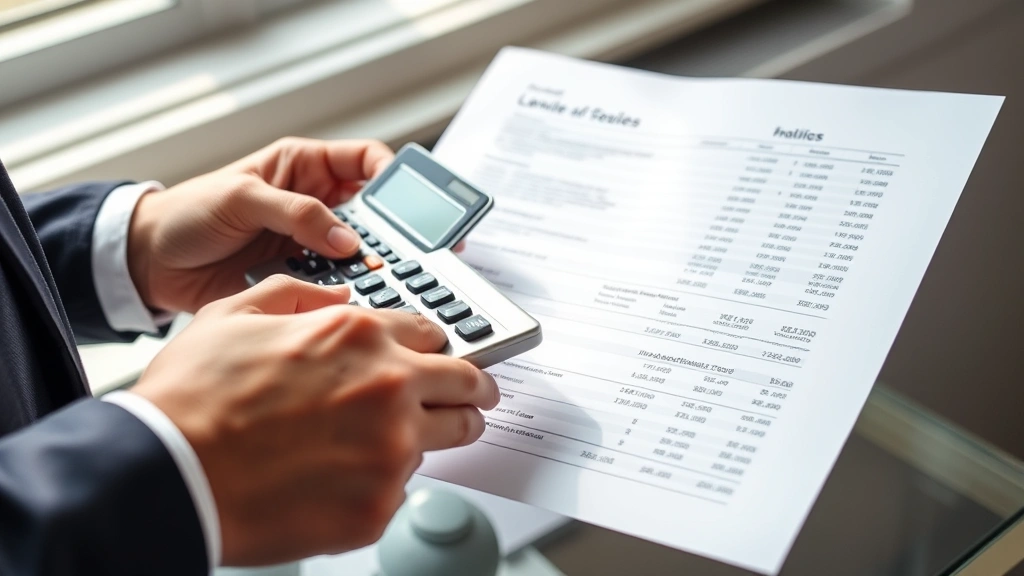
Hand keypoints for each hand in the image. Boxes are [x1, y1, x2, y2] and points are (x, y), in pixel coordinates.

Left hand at [127, 137, 393, 313]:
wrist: (150, 263)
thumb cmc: (188, 213)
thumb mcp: (241, 198)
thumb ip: (295, 213)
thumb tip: (345, 239)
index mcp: (306, 168)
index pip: (366, 161)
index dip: (391, 176)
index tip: (405, 201)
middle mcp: (316, 206)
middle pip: (374, 214)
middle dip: (390, 232)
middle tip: (400, 252)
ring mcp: (311, 245)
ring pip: (361, 254)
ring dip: (369, 268)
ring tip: (374, 281)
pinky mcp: (301, 279)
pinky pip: (335, 286)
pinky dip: (343, 295)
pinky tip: (346, 301)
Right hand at [131, 275, 499, 564]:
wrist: (166, 474)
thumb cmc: (193, 399)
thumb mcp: (236, 313)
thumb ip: (298, 296)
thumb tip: (336, 299)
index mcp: (360, 336)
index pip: (433, 333)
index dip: (436, 345)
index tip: (440, 358)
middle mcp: (388, 388)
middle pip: (467, 385)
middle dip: (471, 389)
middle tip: (472, 398)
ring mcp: (389, 451)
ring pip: (448, 439)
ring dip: (437, 434)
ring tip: (403, 441)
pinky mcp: (378, 506)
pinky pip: (403, 489)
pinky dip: (384, 482)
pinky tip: (343, 478)